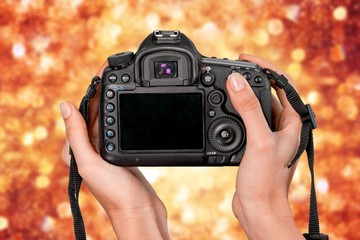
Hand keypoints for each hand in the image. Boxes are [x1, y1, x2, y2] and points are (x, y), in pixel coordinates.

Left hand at [61, 61, 168, 239]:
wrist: (139, 210)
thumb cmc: (115, 193)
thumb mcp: (92, 163)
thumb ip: (77, 136)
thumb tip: (63, 105)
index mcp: (78, 148)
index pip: (82, 110)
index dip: (92, 88)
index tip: (103, 70)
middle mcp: (89, 147)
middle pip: (96, 111)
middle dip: (104, 88)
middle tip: (116, 67)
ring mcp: (106, 149)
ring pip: (109, 116)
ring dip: (115, 97)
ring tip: (124, 78)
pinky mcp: (120, 151)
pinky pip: (120, 126)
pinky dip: (124, 112)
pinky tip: (131, 103)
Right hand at [227, 54, 303, 238]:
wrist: (257, 208)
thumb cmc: (266, 181)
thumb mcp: (258, 140)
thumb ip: (249, 109)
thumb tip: (236, 80)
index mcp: (291, 122)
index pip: (282, 83)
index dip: (265, 66)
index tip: (245, 58)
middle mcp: (282, 126)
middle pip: (268, 92)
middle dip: (251, 77)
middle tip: (232, 68)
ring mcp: (269, 135)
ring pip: (255, 105)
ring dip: (241, 93)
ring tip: (226, 83)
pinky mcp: (255, 144)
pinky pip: (246, 120)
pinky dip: (235, 110)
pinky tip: (224, 109)